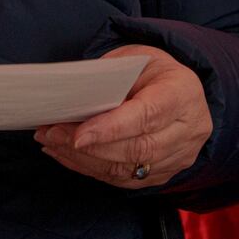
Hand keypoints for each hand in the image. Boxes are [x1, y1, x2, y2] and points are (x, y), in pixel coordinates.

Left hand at [32, 45, 211, 188]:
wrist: (179, 90)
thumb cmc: (150, 70)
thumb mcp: (132, 59)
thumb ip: (108, 80)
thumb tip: (72, 103)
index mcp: (182, 93)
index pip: (147, 116)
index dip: (111, 129)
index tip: (77, 135)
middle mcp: (188, 130)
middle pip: (137, 148)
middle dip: (89, 146)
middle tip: (51, 134)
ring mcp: (179, 156)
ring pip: (128, 169)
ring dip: (84, 159)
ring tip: (51, 142)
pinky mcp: (164, 174)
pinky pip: (124, 178)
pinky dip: (91, 168)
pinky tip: (65, 154)